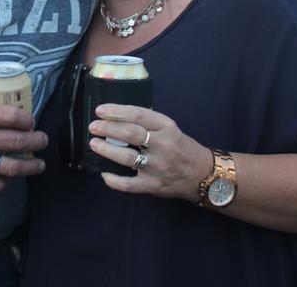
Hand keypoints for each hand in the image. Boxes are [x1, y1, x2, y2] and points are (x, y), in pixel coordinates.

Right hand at [0, 82, 46, 191]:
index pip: (11, 117)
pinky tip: (11, 177)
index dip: (27, 119)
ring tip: (38, 164)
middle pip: (16, 142)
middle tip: (42, 139)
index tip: (30, 120)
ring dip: (29, 166)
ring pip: (10, 167)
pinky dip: (6, 182)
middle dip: (36, 141)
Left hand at [88, 104, 212, 201]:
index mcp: (166, 127)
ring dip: (106, 149)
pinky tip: (104, 174)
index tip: (100, 110)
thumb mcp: (170, 129)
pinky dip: (114, 180)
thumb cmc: (182, 148)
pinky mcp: (153, 185)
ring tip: (94, 144)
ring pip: (127, 157)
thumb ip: (148, 123)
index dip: (116, 111)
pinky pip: (129, 184)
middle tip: (93, 126)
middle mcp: (163, 145)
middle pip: (130, 134)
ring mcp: (157, 167)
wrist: (203, 174)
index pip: (138, 114)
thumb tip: (116, 117)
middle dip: (107, 128)